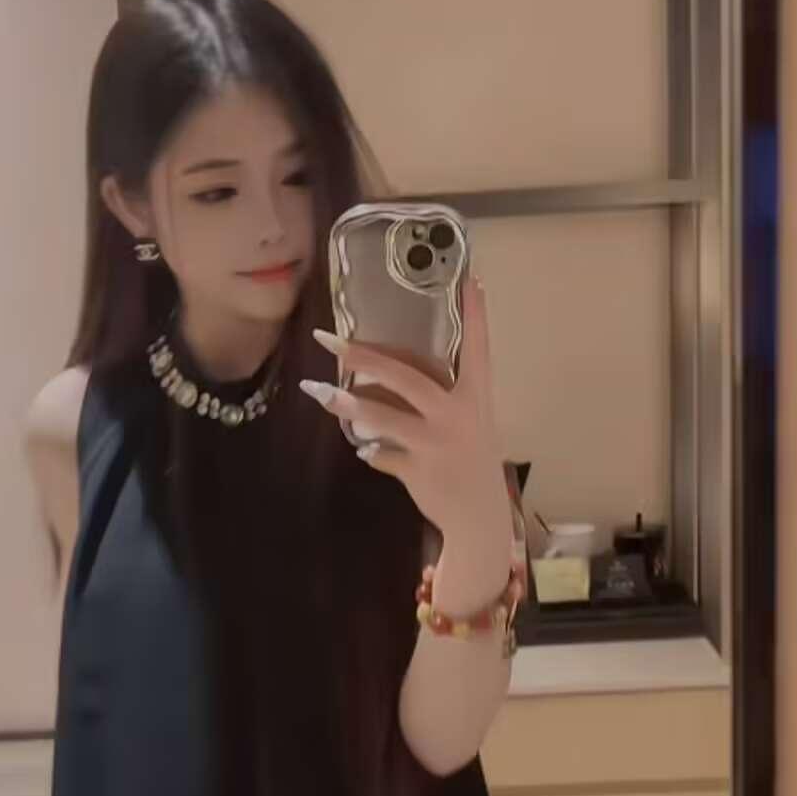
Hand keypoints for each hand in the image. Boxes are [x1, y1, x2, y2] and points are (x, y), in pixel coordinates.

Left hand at [301, 275, 507, 540]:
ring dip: (346, 404)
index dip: (474, 314)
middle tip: (331, 340)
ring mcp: (436, 443)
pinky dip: (370, 452)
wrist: (479, 516)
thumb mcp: (472, 423)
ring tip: (318, 390)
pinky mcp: (418, 470)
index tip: (469, 279)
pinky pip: (381, 455)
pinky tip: (364, 450)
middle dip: (364, 357)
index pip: (477, 347)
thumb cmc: (471, 461)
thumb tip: (395, 372)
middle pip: (405, 376)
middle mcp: (457, 414)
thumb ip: (444, 396)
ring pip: (382, 417)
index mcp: (476, 396)